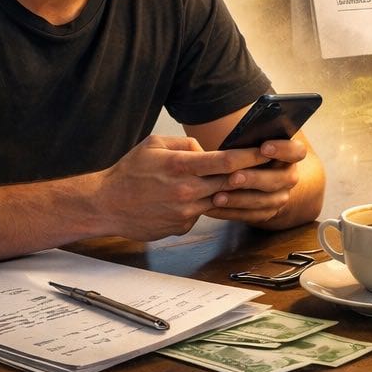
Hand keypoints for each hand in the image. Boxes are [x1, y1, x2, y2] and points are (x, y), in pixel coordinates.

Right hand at [94, 135, 266, 241]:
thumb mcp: (153, 145)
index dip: (249, 156)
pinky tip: (199, 197)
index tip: (265, 151)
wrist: (106, 205)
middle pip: (230, 182)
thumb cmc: (128, 173)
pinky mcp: (182, 226)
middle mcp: (186, 191)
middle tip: (266, 166)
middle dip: (249, 174)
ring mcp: (185, 211)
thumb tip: (206, 149)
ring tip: (239, 180)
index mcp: (180, 166)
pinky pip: (203, 213)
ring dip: (230, 191)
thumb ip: (185, 145)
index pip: (226, 161)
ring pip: (219, 199)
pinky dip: (206, 204)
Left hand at [206, 136, 309, 224]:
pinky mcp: (266, 213)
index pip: (296, 151)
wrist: (259, 176)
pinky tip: (211, 207)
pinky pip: (250, 215)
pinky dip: (230, 212)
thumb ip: (248, 140)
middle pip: (280, 179)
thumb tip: (235, 139)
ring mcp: (280, 197)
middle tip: (233, 177)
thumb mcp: (251, 141)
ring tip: (216, 196)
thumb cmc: (248, 152)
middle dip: (255, 178)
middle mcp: (288, 176)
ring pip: (264, 201)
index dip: (282, 149)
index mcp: (289, 155)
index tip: (263, 147)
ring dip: (240, 199)